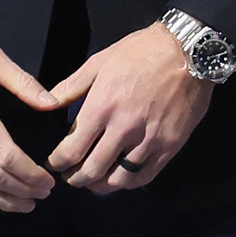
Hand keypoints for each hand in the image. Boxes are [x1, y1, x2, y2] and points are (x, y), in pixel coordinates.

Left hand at [41, 23, 216, 192]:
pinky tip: (121, 178)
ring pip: (119, 178)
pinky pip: (146, 175)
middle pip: (92, 170)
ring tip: (94, 182)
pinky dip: (129, 182)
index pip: (71, 150)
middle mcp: (123, 128)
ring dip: (101, 185)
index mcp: (101, 108)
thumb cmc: (140, 53)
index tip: (54, 164)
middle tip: (70, 178)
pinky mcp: (171, 145)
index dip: (58, 163)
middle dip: (76, 179)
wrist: (189, 51)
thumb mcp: (97, 63)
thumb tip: (46, 105)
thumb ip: (70, 87)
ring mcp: (149, 139)